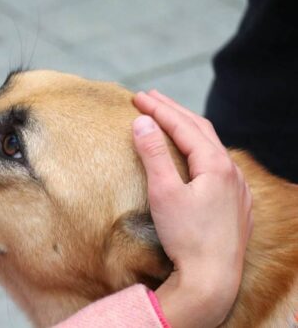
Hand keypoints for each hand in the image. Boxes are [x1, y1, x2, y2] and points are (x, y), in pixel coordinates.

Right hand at [131, 91, 253, 327]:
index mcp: (215, 164)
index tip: (137, 97)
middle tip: (150, 97)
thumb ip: (153, 153)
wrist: (212, 278)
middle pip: (201, 129)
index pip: (183, 125)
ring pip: (212, 146)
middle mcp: (232, 171)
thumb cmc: (186, 237)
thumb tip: (142, 122)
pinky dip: (201, 149)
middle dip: (174, 111)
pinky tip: (195, 155)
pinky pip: (219, 165)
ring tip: (169, 119)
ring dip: (189, 128)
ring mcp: (238, 188)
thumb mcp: (163, 192)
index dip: (159, 108)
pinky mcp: (237, 204)